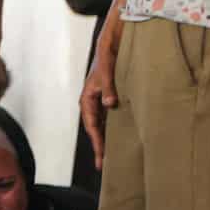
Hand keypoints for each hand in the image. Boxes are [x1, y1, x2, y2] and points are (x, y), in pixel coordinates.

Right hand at [80, 48, 118, 169]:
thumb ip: (109, 86)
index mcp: (88, 98)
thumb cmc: (107, 55)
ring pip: (103, 125)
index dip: (97, 141)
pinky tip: (122, 137)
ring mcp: (102, 101)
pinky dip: (114, 129)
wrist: (112, 43)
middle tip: (104, 166)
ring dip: (107, 139)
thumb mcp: (107, 70)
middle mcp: (93, 102)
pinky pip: (111, 118)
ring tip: (111, 156)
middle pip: (95, 129)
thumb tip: (109, 104)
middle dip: (99, 147)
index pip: (91, 125)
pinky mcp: (111, 98)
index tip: (102, 156)